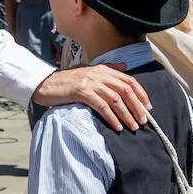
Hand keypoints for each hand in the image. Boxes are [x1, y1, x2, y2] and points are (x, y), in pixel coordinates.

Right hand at [31, 64, 151, 130]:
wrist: (45, 84)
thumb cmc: (66, 82)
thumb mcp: (87, 71)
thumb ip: (107, 69)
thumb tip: (124, 67)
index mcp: (102, 69)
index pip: (129, 80)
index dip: (141, 94)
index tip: (147, 108)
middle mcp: (99, 74)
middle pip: (125, 90)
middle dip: (137, 106)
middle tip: (143, 121)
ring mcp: (90, 82)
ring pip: (116, 100)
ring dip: (127, 115)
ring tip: (133, 127)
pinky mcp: (82, 92)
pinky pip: (102, 106)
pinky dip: (112, 118)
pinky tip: (117, 127)